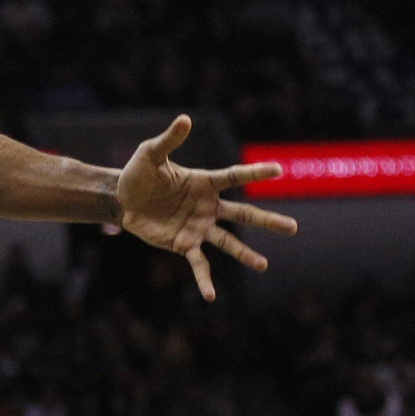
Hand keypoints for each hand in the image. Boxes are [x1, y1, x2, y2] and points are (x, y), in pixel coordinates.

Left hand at [115, 115, 298, 300]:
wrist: (120, 199)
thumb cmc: (138, 174)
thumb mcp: (150, 154)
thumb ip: (169, 139)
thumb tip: (185, 119)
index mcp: (204, 182)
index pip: (235, 177)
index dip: (255, 173)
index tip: (279, 169)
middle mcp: (207, 206)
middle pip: (242, 215)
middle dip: (267, 221)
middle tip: (293, 228)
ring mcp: (198, 227)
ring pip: (228, 242)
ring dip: (245, 254)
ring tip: (264, 266)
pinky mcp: (183, 244)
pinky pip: (198, 263)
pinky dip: (205, 280)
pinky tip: (211, 296)